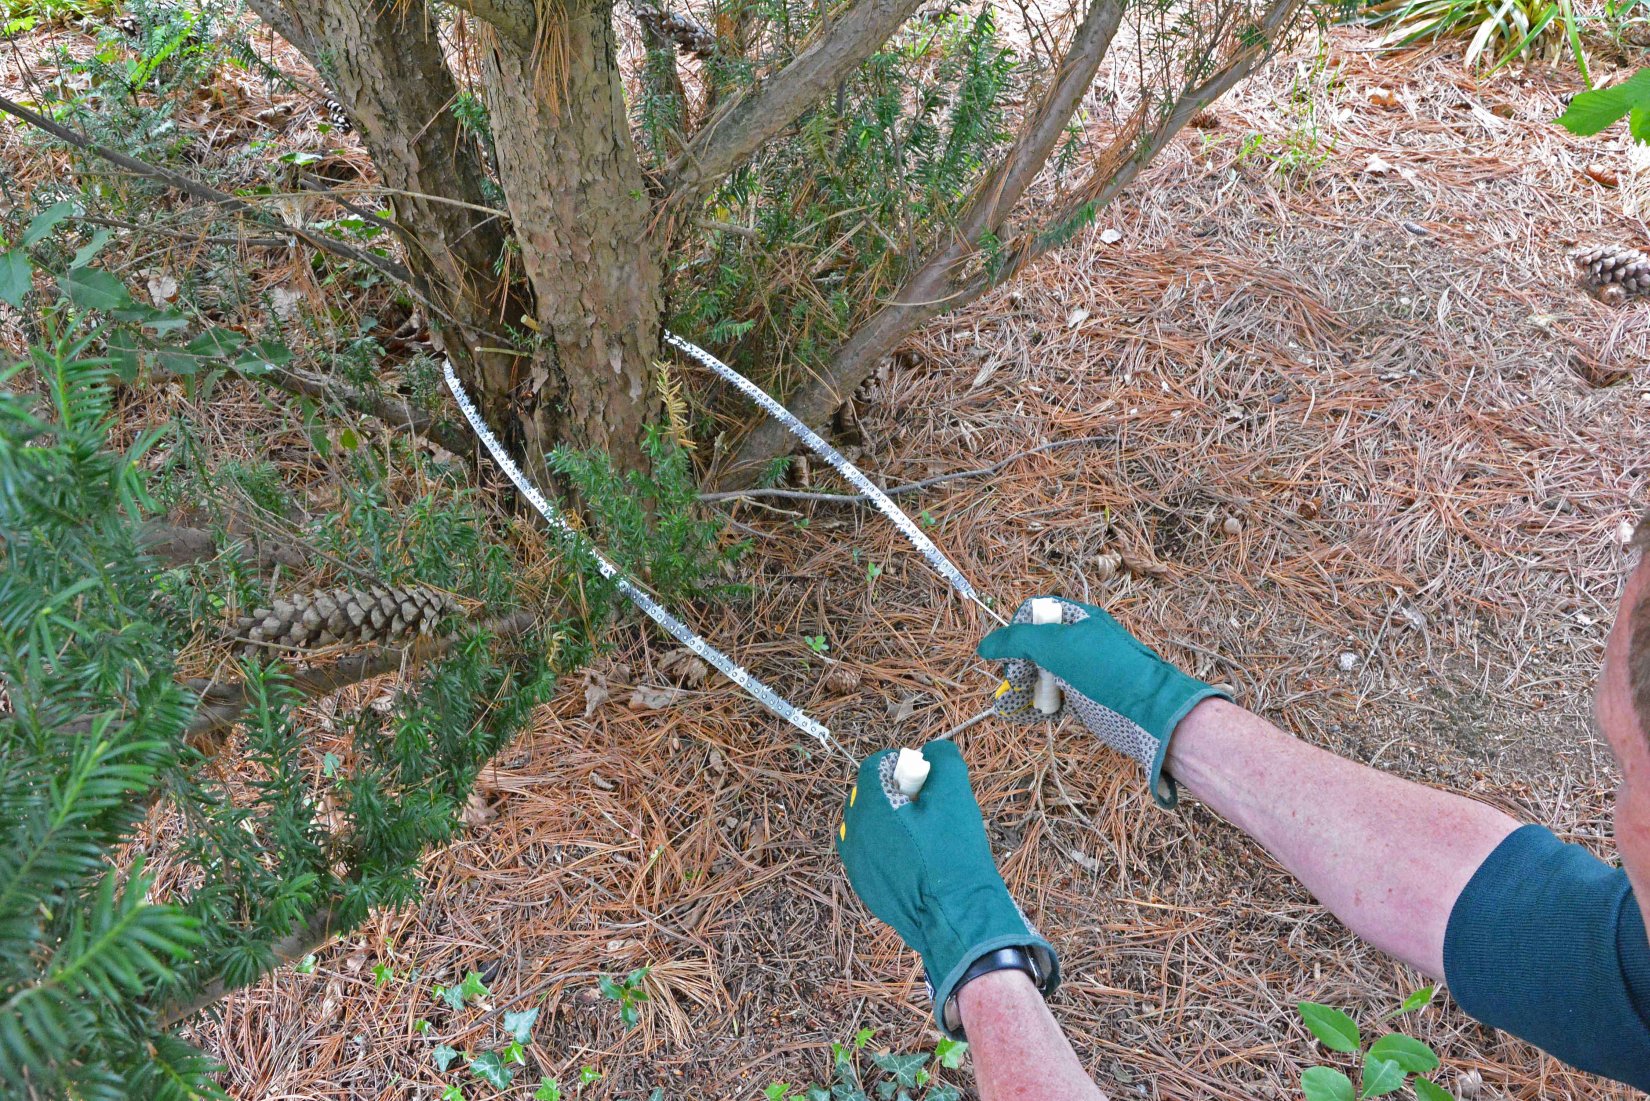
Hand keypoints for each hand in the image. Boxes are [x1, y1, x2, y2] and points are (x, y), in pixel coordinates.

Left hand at [835, 740, 1058, 1037]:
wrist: (954, 916)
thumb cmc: (953, 855)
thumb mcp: (956, 796)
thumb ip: (944, 760)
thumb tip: (934, 749)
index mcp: (869, 805)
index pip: (875, 766)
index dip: (902, 764)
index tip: (925, 776)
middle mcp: (853, 831)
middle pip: (869, 795)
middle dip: (894, 792)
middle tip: (926, 804)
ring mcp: (856, 861)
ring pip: (869, 825)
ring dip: (890, 820)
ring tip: (923, 832)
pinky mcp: (865, 885)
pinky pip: (872, 853)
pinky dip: (889, 847)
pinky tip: (917, 858)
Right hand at [977, 596, 1227, 807]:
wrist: (1150, 710)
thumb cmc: (1106, 670)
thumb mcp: (1057, 646)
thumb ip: (1017, 640)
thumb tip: (984, 645)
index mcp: (1076, 619)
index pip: (1033, 616)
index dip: (1015, 633)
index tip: (1006, 654)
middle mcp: (1077, 642)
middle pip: (1032, 649)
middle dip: (1016, 667)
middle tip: (1014, 684)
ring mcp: (1080, 672)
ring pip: (1039, 676)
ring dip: (1021, 691)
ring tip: (1012, 707)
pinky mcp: (1083, 699)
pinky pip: (1051, 699)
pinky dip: (1036, 707)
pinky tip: (1026, 716)